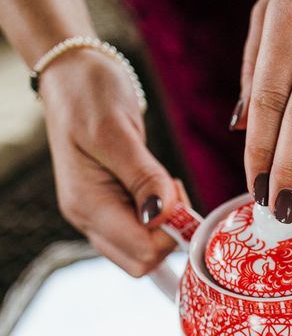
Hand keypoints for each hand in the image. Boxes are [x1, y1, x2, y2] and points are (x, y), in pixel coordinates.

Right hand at [40, 49, 180, 275]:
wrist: (71, 73)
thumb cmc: (90, 93)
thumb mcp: (117, 131)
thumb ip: (144, 178)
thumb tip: (163, 217)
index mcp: (87, 206)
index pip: (142, 252)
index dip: (171, 234)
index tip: (176, 192)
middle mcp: (88, 219)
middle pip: (142, 262)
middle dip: (169, 235)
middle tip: (172, 189)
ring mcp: (98, 215)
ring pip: (143, 251)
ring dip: (166, 226)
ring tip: (163, 183)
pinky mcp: (110, 207)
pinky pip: (142, 233)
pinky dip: (160, 218)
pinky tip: (158, 187)